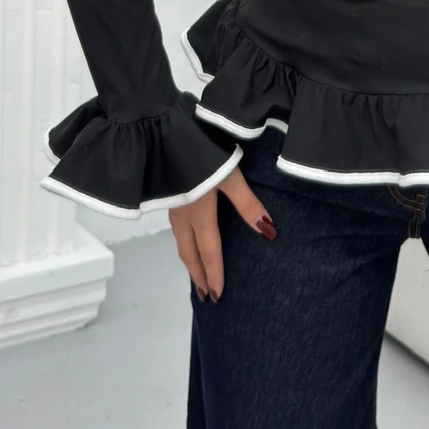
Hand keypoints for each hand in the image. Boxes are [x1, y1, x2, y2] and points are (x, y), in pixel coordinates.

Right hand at [168, 160, 275, 301]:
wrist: (160, 133)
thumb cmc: (200, 153)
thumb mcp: (229, 176)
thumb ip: (247, 203)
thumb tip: (267, 231)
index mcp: (199, 214)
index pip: (209, 252)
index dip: (214, 274)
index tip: (218, 296)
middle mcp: (183, 215)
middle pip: (189, 253)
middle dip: (198, 275)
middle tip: (205, 296)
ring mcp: (172, 206)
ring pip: (180, 242)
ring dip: (189, 261)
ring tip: (197, 274)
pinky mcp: (167, 196)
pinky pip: (175, 230)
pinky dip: (183, 244)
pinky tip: (187, 240)